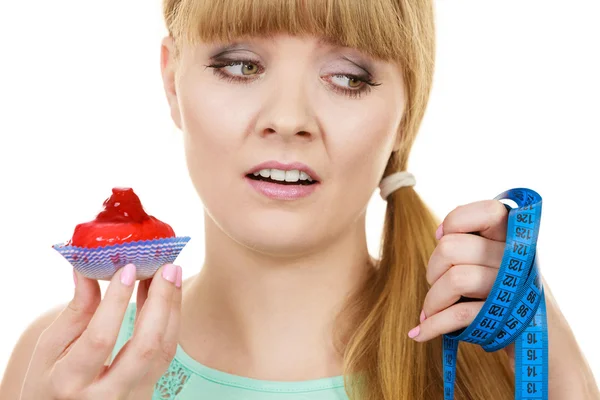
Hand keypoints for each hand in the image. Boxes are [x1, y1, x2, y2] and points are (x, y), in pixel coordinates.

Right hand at [19, 263, 181, 399]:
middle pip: (144, 347)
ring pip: (163, 351)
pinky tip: (167, 296)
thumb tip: (87, 270)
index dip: (116, 302)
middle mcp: (106, 396)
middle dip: (160, 302)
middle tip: (166, 267)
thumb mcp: (48, 351)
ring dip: (172, 308)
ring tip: (172, 274)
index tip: (128, 268)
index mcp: (69, 383)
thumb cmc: (48, 382)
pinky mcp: (147, 394)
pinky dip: (170, 322)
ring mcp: (132, 398)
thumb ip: (74, 312)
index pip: (100, 338)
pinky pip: (165, 355)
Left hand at [408, 200, 514, 358]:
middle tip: (436, 281)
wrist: (541, 337)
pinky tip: (422, 331)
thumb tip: (440, 233)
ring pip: (455, 280)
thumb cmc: (506, 291)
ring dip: (433, 300)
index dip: (456, 221)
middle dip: (433, 267)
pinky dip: (434, 325)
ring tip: (431, 310)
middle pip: (452, 247)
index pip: (488, 211)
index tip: (443, 236)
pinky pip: (459, 315)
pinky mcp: (505, 319)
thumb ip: (473, 239)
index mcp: (516, 238)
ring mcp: (513, 289)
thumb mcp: (497, 258)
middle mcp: (517, 259)